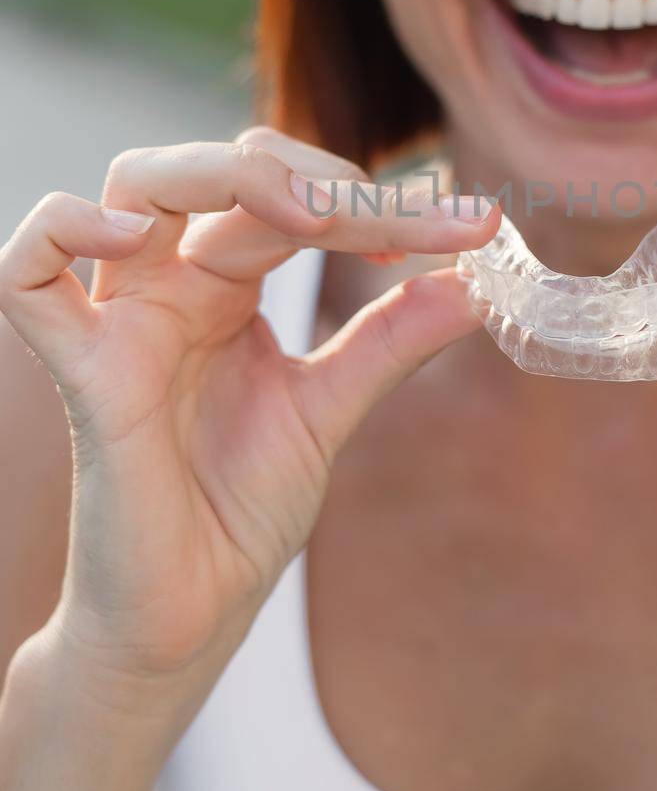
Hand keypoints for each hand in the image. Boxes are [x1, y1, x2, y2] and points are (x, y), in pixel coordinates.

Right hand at [0, 128, 499, 693]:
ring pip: (132, 185)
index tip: (468, 226)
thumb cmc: (239, 512)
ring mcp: (122, 321)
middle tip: (393, 217)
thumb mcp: (329, 409)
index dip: (377, 203)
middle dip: (316, 178)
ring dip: (220, 173)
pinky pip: (25, 274)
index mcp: (224, 287)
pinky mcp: (83, 374)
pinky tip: (131, 234)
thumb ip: (391, 340)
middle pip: (224, 173)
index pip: (294, 202)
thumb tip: (476, 284)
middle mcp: (171, 286)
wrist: (191, 618)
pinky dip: (62, 228)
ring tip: (307, 215)